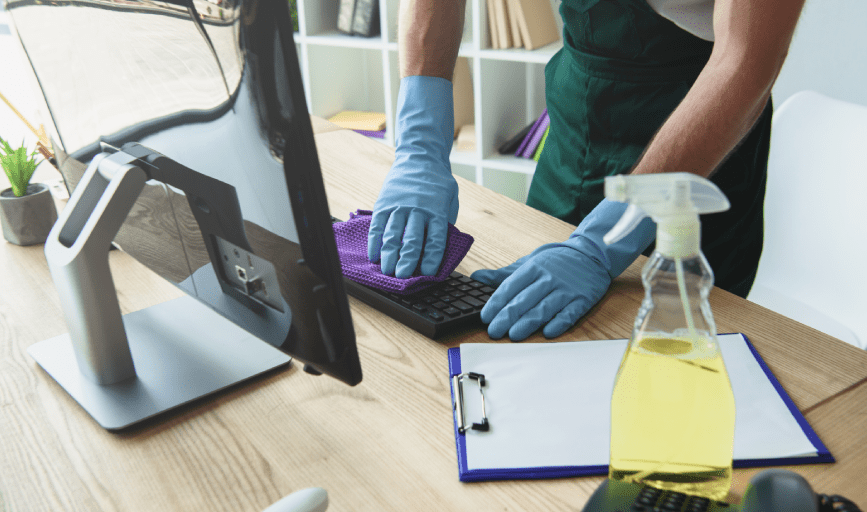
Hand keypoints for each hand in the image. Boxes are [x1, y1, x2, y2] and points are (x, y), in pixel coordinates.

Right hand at [368, 76, 457, 278]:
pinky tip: (374, 255)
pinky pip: (378, 226)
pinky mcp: (384, 203)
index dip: (431, 258)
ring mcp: (399, 206)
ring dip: (389, 255)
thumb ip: (445, 222)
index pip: (435, 239)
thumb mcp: (450, 200)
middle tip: (402, 277)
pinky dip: (374, 242)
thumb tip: (439, 248)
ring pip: (393, 234)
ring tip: (386, 271)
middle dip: (407, 260)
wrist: (420, 157)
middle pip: (412, 239)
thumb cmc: (438, 183)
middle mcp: (418, 210)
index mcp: (437, 211)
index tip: (427, 274)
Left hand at [471, 199, 654, 340]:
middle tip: (494, 331)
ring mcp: (566, 290)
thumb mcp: (529, 262)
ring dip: (528, 323)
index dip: (497, 302)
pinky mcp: (582, 300)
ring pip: (544, 308)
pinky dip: (559, 323)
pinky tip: (548, 333)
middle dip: (507, 317)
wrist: (592, 255)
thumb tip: (477, 277)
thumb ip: (504, 274)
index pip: (511, 286)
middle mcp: (548, 278)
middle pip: (525, 300)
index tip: (485, 316)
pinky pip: (569, 313)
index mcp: (533, 268)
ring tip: (514, 335)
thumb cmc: (556, 261)